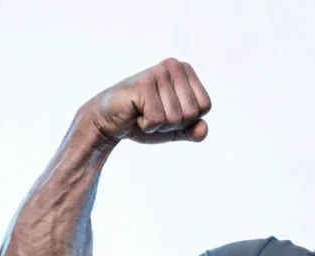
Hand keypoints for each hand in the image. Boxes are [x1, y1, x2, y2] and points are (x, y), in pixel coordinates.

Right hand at [82, 58, 211, 145]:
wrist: (109, 120)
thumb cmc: (144, 119)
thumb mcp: (175, 129)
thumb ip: (193, 130)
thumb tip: (203, 129)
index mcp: (185, 71)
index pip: (205, 106)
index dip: (188, 119)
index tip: (168, 112)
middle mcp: (173, 66)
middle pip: (192, 112)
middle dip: (173, 123)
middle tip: (153, 113)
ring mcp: (157, 73)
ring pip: (176, 118)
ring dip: (159, 125)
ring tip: (143, 112)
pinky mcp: (143, 85)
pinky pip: (158, 119)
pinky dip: (147, 125)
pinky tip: (135, 114)